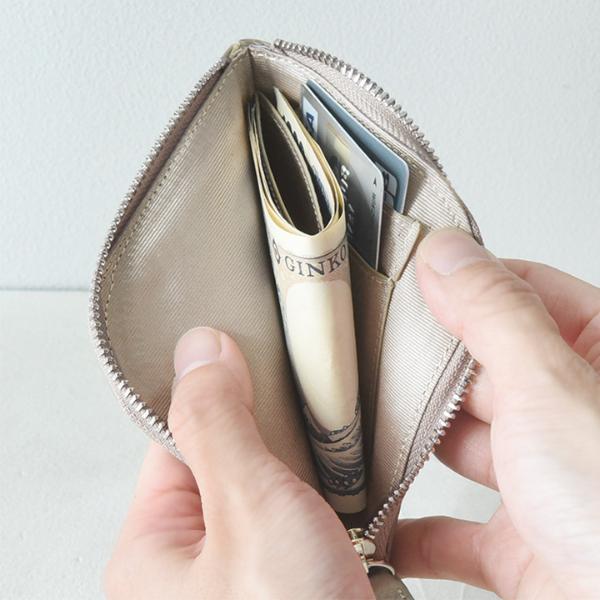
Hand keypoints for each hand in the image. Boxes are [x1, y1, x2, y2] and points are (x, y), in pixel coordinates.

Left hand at [104, 327, 372, 598]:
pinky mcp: (298, 582)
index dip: (220, 390)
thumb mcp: (248, 513)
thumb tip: (200, 349)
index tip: (258, 352)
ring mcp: (252, 575)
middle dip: (279, 432)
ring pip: (278, 487)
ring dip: (314, 465)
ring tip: (344, 441)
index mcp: (156, 547)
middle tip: (317, 403)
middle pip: (232, 458)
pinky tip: (359, 484)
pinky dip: (335, 496)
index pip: (178, 435)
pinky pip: (310, 517)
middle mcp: (198, 565)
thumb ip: (219, 425)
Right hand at [392, 229, 599, 598]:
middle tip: (365, 348)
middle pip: (479, 367)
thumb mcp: (551, 388)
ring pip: (461, 443)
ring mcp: (545, 479)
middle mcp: (572, 414)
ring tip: (360, 422)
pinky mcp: (522, 544)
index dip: (460, 281)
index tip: (401, 274)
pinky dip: (416, 528)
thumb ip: (494, 313)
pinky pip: (455, 531)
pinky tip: (382, 516)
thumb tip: (447, 253)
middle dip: (424, 365)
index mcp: (598, 359)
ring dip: (413, 443)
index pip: (519, 291)